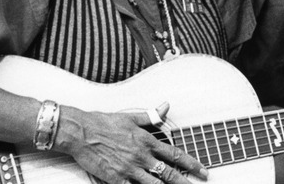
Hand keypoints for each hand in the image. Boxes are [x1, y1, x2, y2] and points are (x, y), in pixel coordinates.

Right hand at [54, 103, 207, 183]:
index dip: (191, 163)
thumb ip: (151, 116)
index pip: (175, 154)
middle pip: (169, 173)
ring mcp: (129, 169)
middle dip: (185, 182)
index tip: (202, 170)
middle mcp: (140, 156)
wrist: (81, 132)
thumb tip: (166, 107)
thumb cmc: (103, 122)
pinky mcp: (116, 179)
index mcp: (146, 140)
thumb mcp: (131, 117)